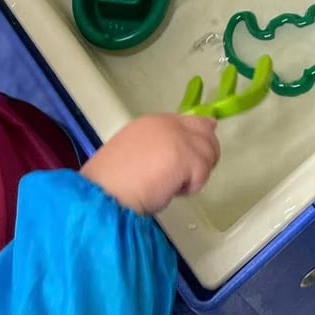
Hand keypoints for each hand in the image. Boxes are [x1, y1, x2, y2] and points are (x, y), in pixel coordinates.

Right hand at [80, 113, 219, 214]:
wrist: (106, 191)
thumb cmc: (113, 181)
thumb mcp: (137, 154)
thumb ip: (160, 147)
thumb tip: (180, 154)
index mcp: (153, 122)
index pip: (190, 122)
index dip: (196, 139)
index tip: (192, 159)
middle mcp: (168, 124)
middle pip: (206, 131)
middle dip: (202, 155)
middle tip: (185, 177)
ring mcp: (179, 138)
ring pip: (209, 152)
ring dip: (197, 173)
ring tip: (174, 186)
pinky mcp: (187, 157)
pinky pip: (203, 173)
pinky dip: (191, 187)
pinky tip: (173, 192)